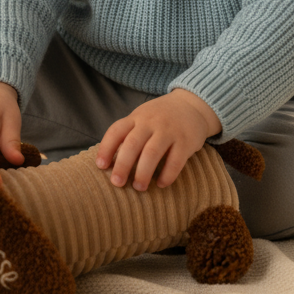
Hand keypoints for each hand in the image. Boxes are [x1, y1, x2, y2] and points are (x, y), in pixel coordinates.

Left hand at [95, 88, 220, 191]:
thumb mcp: (142, 117)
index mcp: (136, 117)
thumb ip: (128, 134)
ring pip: (152, 152)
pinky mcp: (186, 141)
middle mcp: (151, 122)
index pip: (116, 131)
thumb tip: (109, 162)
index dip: (106, 148)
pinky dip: (167, 175)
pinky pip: (175, 160)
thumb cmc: (160, 117)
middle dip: (122, 165)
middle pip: (132, 144)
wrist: (192, 105)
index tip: (101, 166)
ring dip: (143, 172)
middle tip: (117, 183)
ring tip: (139, 188)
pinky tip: (161, 184)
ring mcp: (169, 130)